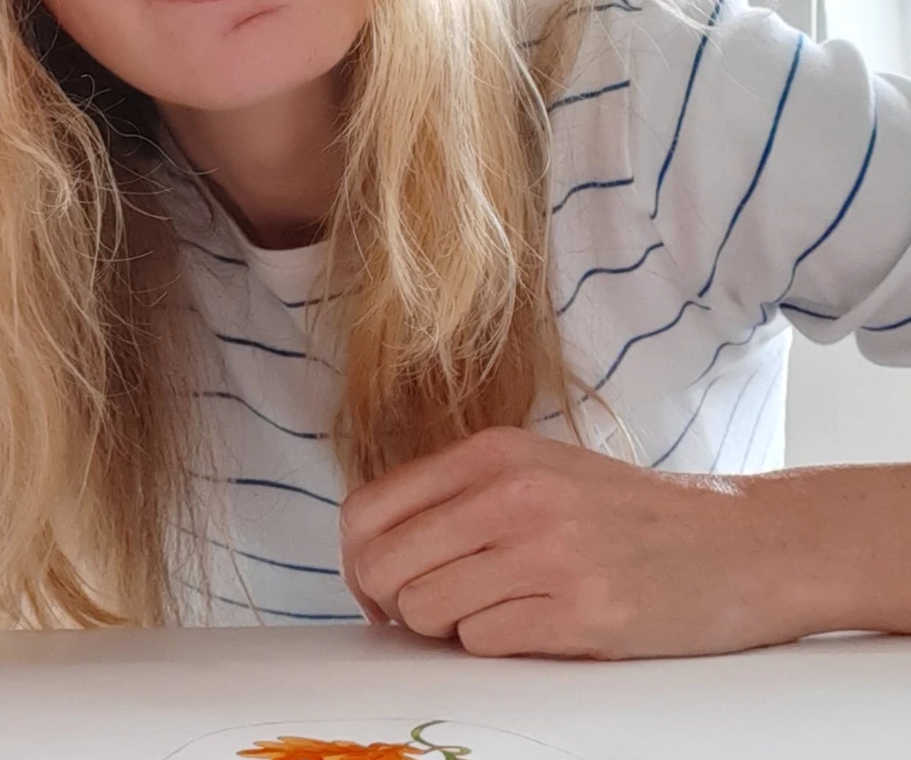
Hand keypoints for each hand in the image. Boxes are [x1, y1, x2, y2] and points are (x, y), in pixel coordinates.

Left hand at [340, 427, 801, 659]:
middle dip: (390, 602)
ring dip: (445, 628)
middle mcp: (512, 494)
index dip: (356, 561)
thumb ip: (459, 496)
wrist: (741, 542)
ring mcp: (547, 553)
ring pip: (425, 610)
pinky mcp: (582, 613)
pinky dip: (494, 646)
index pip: (369, 508)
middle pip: (385, 565)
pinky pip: (481, 644)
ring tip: (491, 614)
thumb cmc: (629, 512)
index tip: (376, 587)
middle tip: (423, 614)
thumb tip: (372, 551)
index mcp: (493, 452)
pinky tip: (535, 627)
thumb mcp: (538, 470)